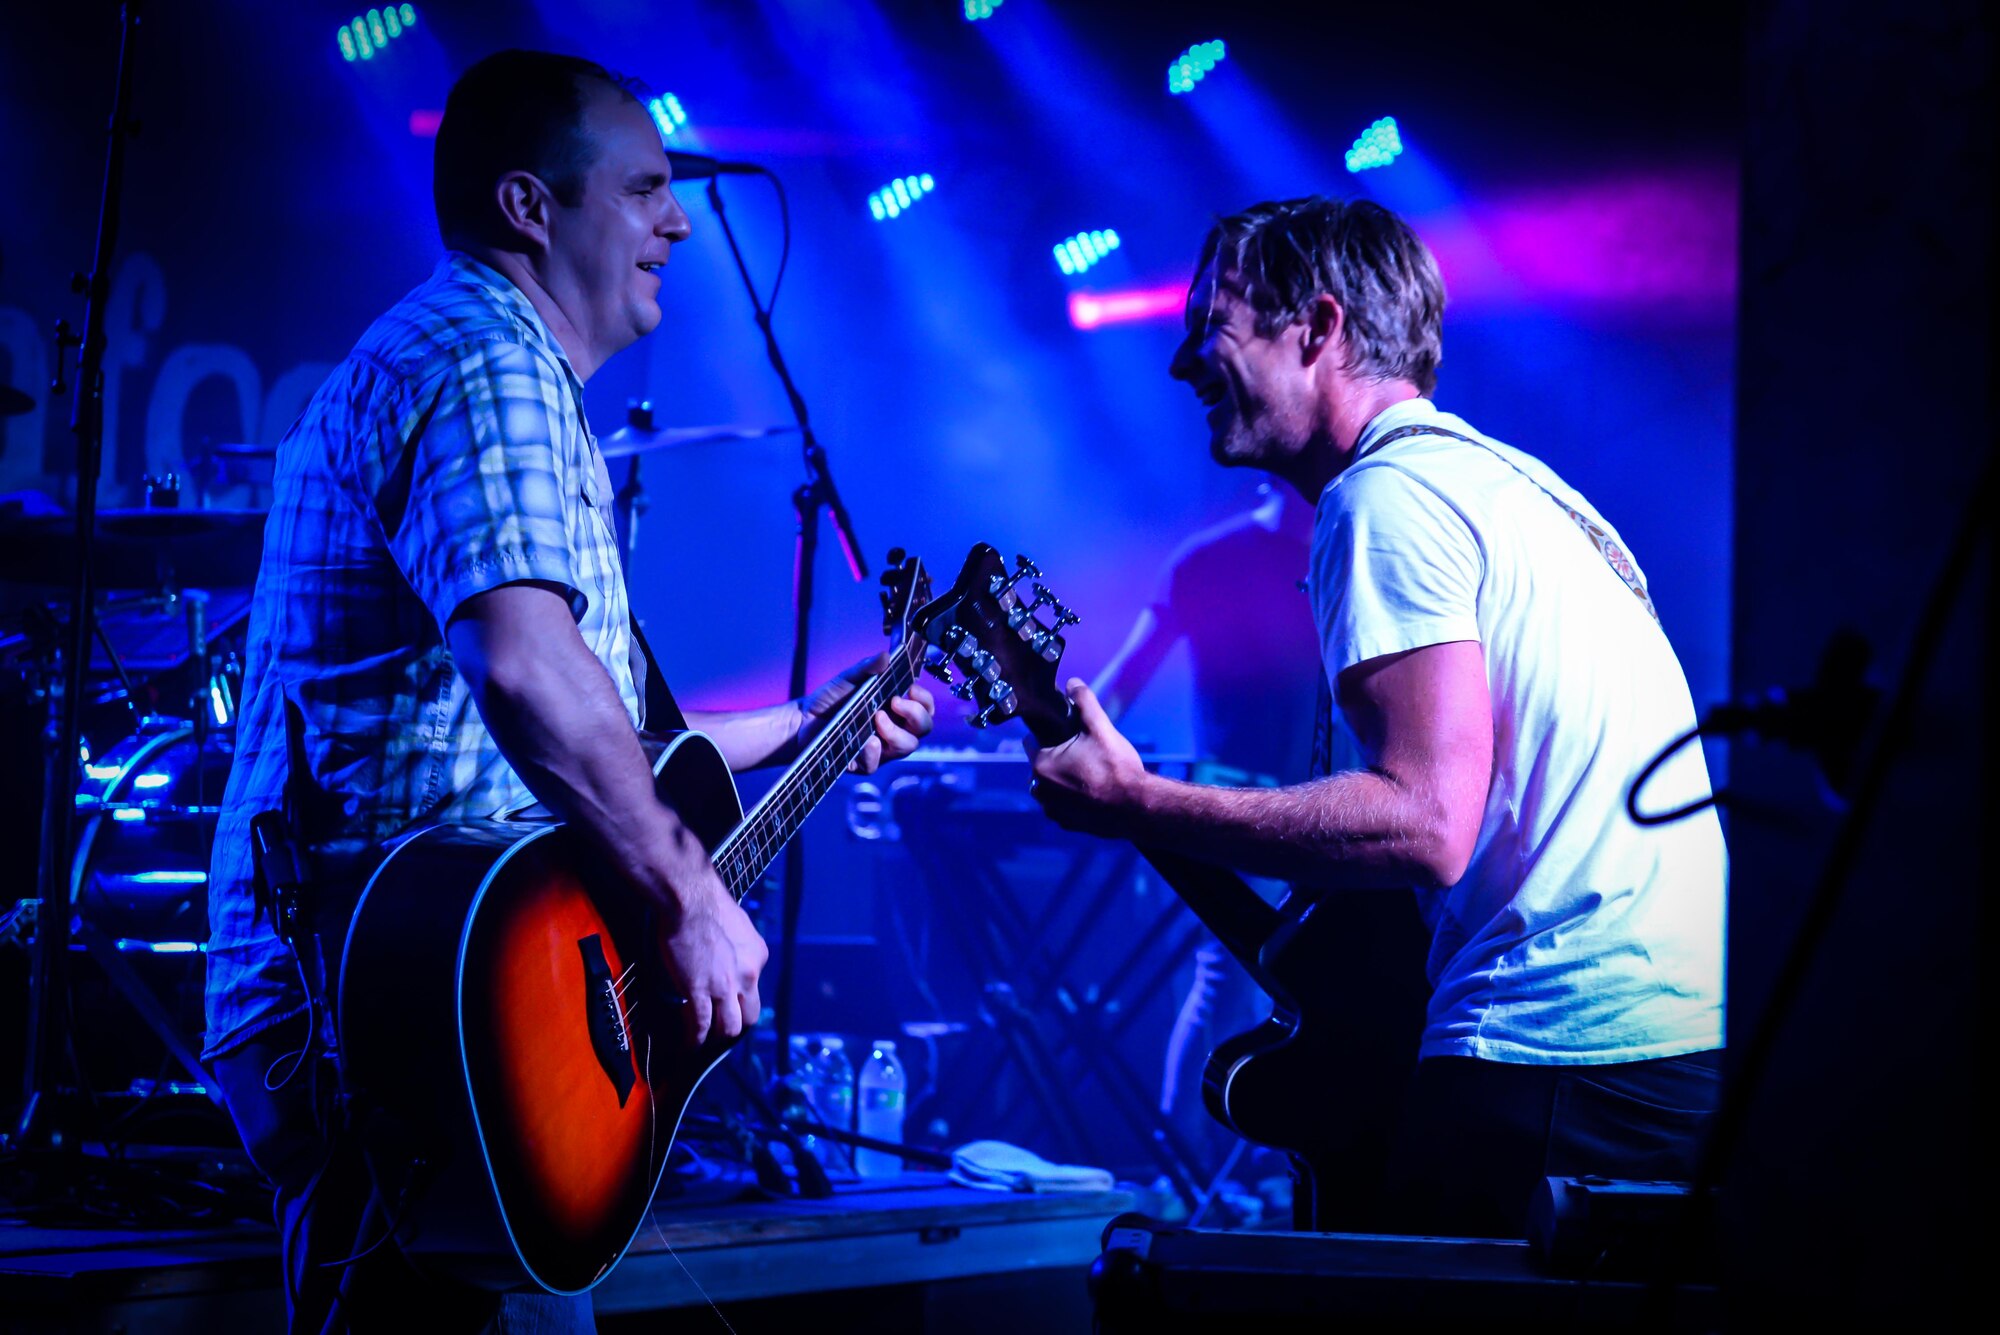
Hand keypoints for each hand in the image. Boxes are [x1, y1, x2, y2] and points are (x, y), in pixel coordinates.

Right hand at [654, 856, 768, 1047]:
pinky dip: (695, 1039)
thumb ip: (735, 945)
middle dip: (735, 1023)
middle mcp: (748, 976)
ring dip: (716, 1035)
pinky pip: (701, 1025)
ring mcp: (725, 987)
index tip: (727, 1000)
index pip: (753, 988)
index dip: (739, 997)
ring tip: (704, 1039)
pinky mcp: (701, 992)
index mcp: (757, 957)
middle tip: (720, 1026)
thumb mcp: (736, 925)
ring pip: (729, 1027)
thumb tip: (726, 952)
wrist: (691, 900)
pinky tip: (690, 1044)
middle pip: (749, 1015)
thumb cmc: (707, 903)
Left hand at [798, 651, 936, 773]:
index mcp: (897, 709)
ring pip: (905, 747)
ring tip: (877, 717)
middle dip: (916, 715)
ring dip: (896, 733)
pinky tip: (868, 741)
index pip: (925, 707)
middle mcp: (894, 729)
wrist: (802, 719)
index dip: (924, 700)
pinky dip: (874, 753)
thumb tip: (885, 656)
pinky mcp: (861, 763)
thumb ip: (868, 668)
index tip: (912, 689)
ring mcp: (881, 748)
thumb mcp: (849, 678)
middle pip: (922, 728)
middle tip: (895, 701)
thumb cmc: (830, 699)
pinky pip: (875, 764)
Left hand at [1029, 678, 1148, 837]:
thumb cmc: (1117, 768)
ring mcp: (1053, 810)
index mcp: (1041, 765)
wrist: (1138, 809)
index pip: (1032, 740)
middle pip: (1043, 763)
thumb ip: (1084, 702)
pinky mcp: (1067, 824)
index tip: (1070, 733)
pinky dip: (1074, 798)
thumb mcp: (1101, 728)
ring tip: (1093, 773)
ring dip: (1066, 778)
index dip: (1051, 733)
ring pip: (1053, 784)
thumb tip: (1072, 682)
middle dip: (1059, 756)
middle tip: (1087, 753)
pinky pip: (1064, 804)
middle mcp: (1040, 790)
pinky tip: (1095, 793)